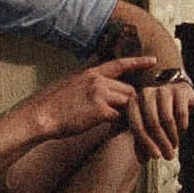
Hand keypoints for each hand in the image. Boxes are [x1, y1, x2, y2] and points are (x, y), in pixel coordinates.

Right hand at [32, 54, 186, 149]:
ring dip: (129, 115)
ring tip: (125, 126)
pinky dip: (120, 125)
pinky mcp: (99, 110)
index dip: (138, 62)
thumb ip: (88, 86)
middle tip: (132, 118)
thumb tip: (97, 94)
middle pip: (128, 90)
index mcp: (90, 72)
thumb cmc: (52, 105)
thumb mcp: (71, 86)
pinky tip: (116, 131)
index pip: (120, 64)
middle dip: (132, 104)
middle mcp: (97, 80)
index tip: (153, 60)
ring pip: (127, 103)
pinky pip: (119, 118)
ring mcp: (99, 94)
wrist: (40, 115)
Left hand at [116, 61, 193, 161]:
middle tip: (169, 156)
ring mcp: (162, 89)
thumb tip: (142, 160)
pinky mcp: (179, 89)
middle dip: (162, 142)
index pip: (137, 126)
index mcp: (133, 103)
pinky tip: (182, 131)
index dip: (147, 143)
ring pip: (167, 118)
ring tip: (174, 146)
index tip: (156, 157)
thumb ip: (142, 144)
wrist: (176, 96)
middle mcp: (145, 93)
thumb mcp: (148, 130)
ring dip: (172, 136)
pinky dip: (182, 126)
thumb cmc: (158, 116)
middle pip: (153, 123)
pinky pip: (181, 112)